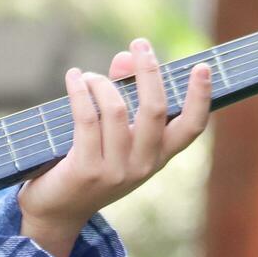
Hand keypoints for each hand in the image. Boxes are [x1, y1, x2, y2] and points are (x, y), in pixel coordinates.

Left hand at [17, 38, 211, 256]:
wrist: (56, 213)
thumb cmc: (85, 166)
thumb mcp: (111, 135)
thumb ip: (121, 94)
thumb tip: (124, 57)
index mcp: (158, 158)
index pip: (191, 129)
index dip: (201, 97)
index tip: (201, 67)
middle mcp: (143, 166)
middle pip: (156, 109)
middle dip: (148, 71)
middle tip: (139, 43)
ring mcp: (116, 171)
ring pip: (117, 110)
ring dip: (101, 82)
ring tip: (87, 76)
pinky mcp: (87, 170)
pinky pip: (86, 119)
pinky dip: (80, 91)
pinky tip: (74, 77)